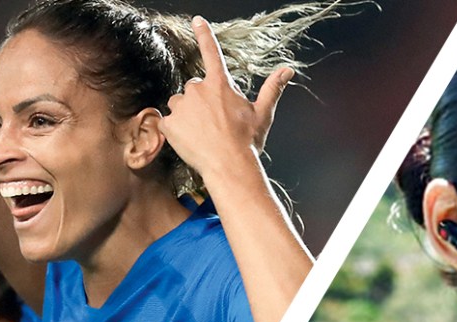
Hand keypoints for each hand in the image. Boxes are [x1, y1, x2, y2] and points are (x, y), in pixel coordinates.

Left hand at [159, 16, 293, 181]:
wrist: (229, 166)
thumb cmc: (248, 141)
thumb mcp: (263, 114)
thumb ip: (272, 88)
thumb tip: (288, 70)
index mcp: (221, 85)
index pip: (212, 53)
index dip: (204, 34)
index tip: (197, 20)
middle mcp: (198, 89)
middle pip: (193, 88)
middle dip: (200, 101)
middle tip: (214, 123)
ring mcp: (182, 106)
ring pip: (179, 104)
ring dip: (187, 115)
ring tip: (202, 134)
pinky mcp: (169, 122)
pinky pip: (168, 122)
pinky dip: (176, 130)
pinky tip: (191, 141)